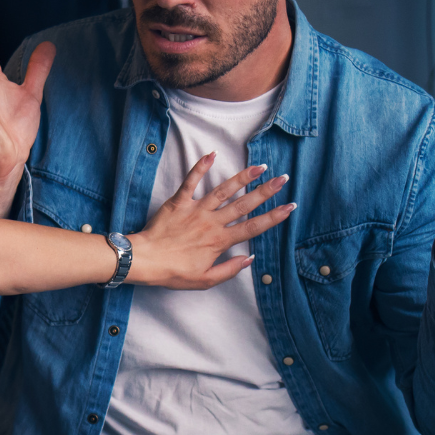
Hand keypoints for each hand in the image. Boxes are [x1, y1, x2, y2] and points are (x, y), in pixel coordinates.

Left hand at [129, 155, 294, 289]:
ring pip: (224, 190)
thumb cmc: (173, 272)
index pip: (253, 227)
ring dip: (242, 177)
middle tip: (282, 179)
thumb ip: (229, 269)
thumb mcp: (205, 280)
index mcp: (220, 241)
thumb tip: (249, 259)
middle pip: (244, 204)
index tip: (289, 207)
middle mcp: (212, 222)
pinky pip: (191, 181)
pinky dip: (201, 167)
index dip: (274, 217)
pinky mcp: (179, 202)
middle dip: (266, 191)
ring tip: (259, 167)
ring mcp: (196, 210)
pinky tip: (212, 154)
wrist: (145, 260)